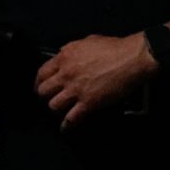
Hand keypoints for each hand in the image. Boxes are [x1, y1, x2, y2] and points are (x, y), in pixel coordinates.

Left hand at [34, 33, 156, 130]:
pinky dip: (67, 125)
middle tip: (47, 99)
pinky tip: (65, 129)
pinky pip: (72, 118)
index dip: (39, 82)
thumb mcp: (86, 41)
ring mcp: (76, 89)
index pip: (41, 72)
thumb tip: (64, 53)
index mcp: (64, 58)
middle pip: (43, 90)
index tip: (40, 86)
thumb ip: (71, 49)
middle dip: (43, 96)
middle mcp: (66, 74)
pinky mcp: (89, 102)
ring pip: (53, 105)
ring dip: (54, 110)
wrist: (131, 59)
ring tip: (57, 112)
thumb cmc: (113, 48)